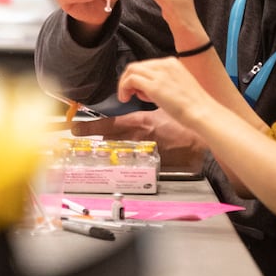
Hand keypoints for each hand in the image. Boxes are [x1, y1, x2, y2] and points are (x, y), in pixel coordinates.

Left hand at [83, 108, 206, 171]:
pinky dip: (128, 158)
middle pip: (108, 141)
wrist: (200, 142)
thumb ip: (144, 112)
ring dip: (110, 148)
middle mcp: (138, 138)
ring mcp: (143, 152)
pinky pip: (133, 161)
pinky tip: (127, 157)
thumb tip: (133, 112)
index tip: (75, 128)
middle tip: (80, 135)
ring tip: (102, 146)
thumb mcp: (161, 111)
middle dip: (96, 138)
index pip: (108, 125)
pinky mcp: (150, 164)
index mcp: (139, 122)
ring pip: (118, 151)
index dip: (89, 127)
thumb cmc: (184, 123)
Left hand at [117, 57, 210, 127]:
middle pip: (136, 66)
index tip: (138, 90)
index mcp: (172, 63)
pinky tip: (126, 99)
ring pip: (131, 70)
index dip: (139, 78)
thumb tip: (146, 89)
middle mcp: (165, 65)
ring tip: (127, 97)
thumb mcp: (178, 86)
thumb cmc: (194, 105)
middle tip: (129, 94)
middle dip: (129, 80)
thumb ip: (163, 83)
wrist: (202, 112)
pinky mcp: (153, 86)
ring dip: (124, 84)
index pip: (147, 65)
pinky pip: (130, 80)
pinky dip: (123, 88)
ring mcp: (159, 74)